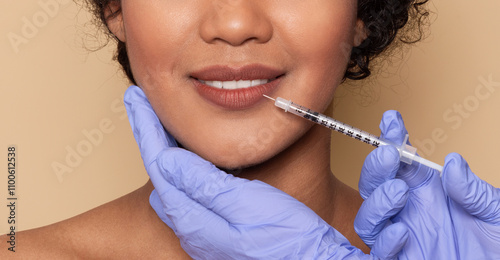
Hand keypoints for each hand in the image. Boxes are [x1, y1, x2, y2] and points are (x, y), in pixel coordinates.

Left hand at [124, 85, 406, 259]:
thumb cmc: (288, 243)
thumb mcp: (247, 208)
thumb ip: (205, 185)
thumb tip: (167, 159)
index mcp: (194, 219)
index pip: (160, 164)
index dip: (147, 128)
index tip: (136, 98)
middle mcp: (193, 226)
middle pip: (162, 171)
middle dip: (150, 135)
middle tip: (141, 104)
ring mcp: (205, 229)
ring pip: (175, 180)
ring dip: (164, 147)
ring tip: (157, 121)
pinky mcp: (220, 228)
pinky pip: (191, 189)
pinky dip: (184, 163)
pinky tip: (191, 154)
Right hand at [355, 110, 499, 258]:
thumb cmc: (497, 248)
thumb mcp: (494, 213)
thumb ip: (473, 190)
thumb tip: (453, 163)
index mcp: (428, 191)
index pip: (402, 161)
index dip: (392, 139)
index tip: (391, 120)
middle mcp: (409, 211)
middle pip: (375, 184)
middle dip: (376, 166)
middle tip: (389, 154)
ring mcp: (401, 235)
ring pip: (368, 216)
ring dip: (377, 201)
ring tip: (398, 191)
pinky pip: (379, 253)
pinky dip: (383, 242)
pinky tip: (400, 234)